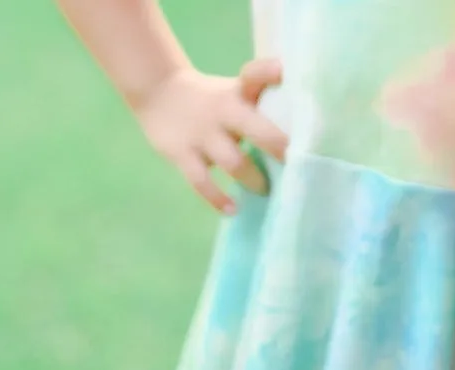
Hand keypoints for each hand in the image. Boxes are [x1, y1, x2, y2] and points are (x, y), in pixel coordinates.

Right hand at [135, 59, 287, 212]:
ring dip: (253, 179)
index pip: (254, 75)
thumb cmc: (214, 100)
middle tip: (295, 165)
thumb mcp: (238, 89)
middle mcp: (221, 111)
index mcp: (237, 94)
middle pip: (253, 127)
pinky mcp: (181, 154)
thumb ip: (265, 93)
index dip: (269, 75)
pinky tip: (232, 210)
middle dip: (276, 146)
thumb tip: (293, 83)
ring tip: (265, 190)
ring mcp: (201, 134)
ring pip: (232, 162)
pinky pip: (201, 182)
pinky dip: (217, 199)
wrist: (159, 93)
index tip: (287, 83)